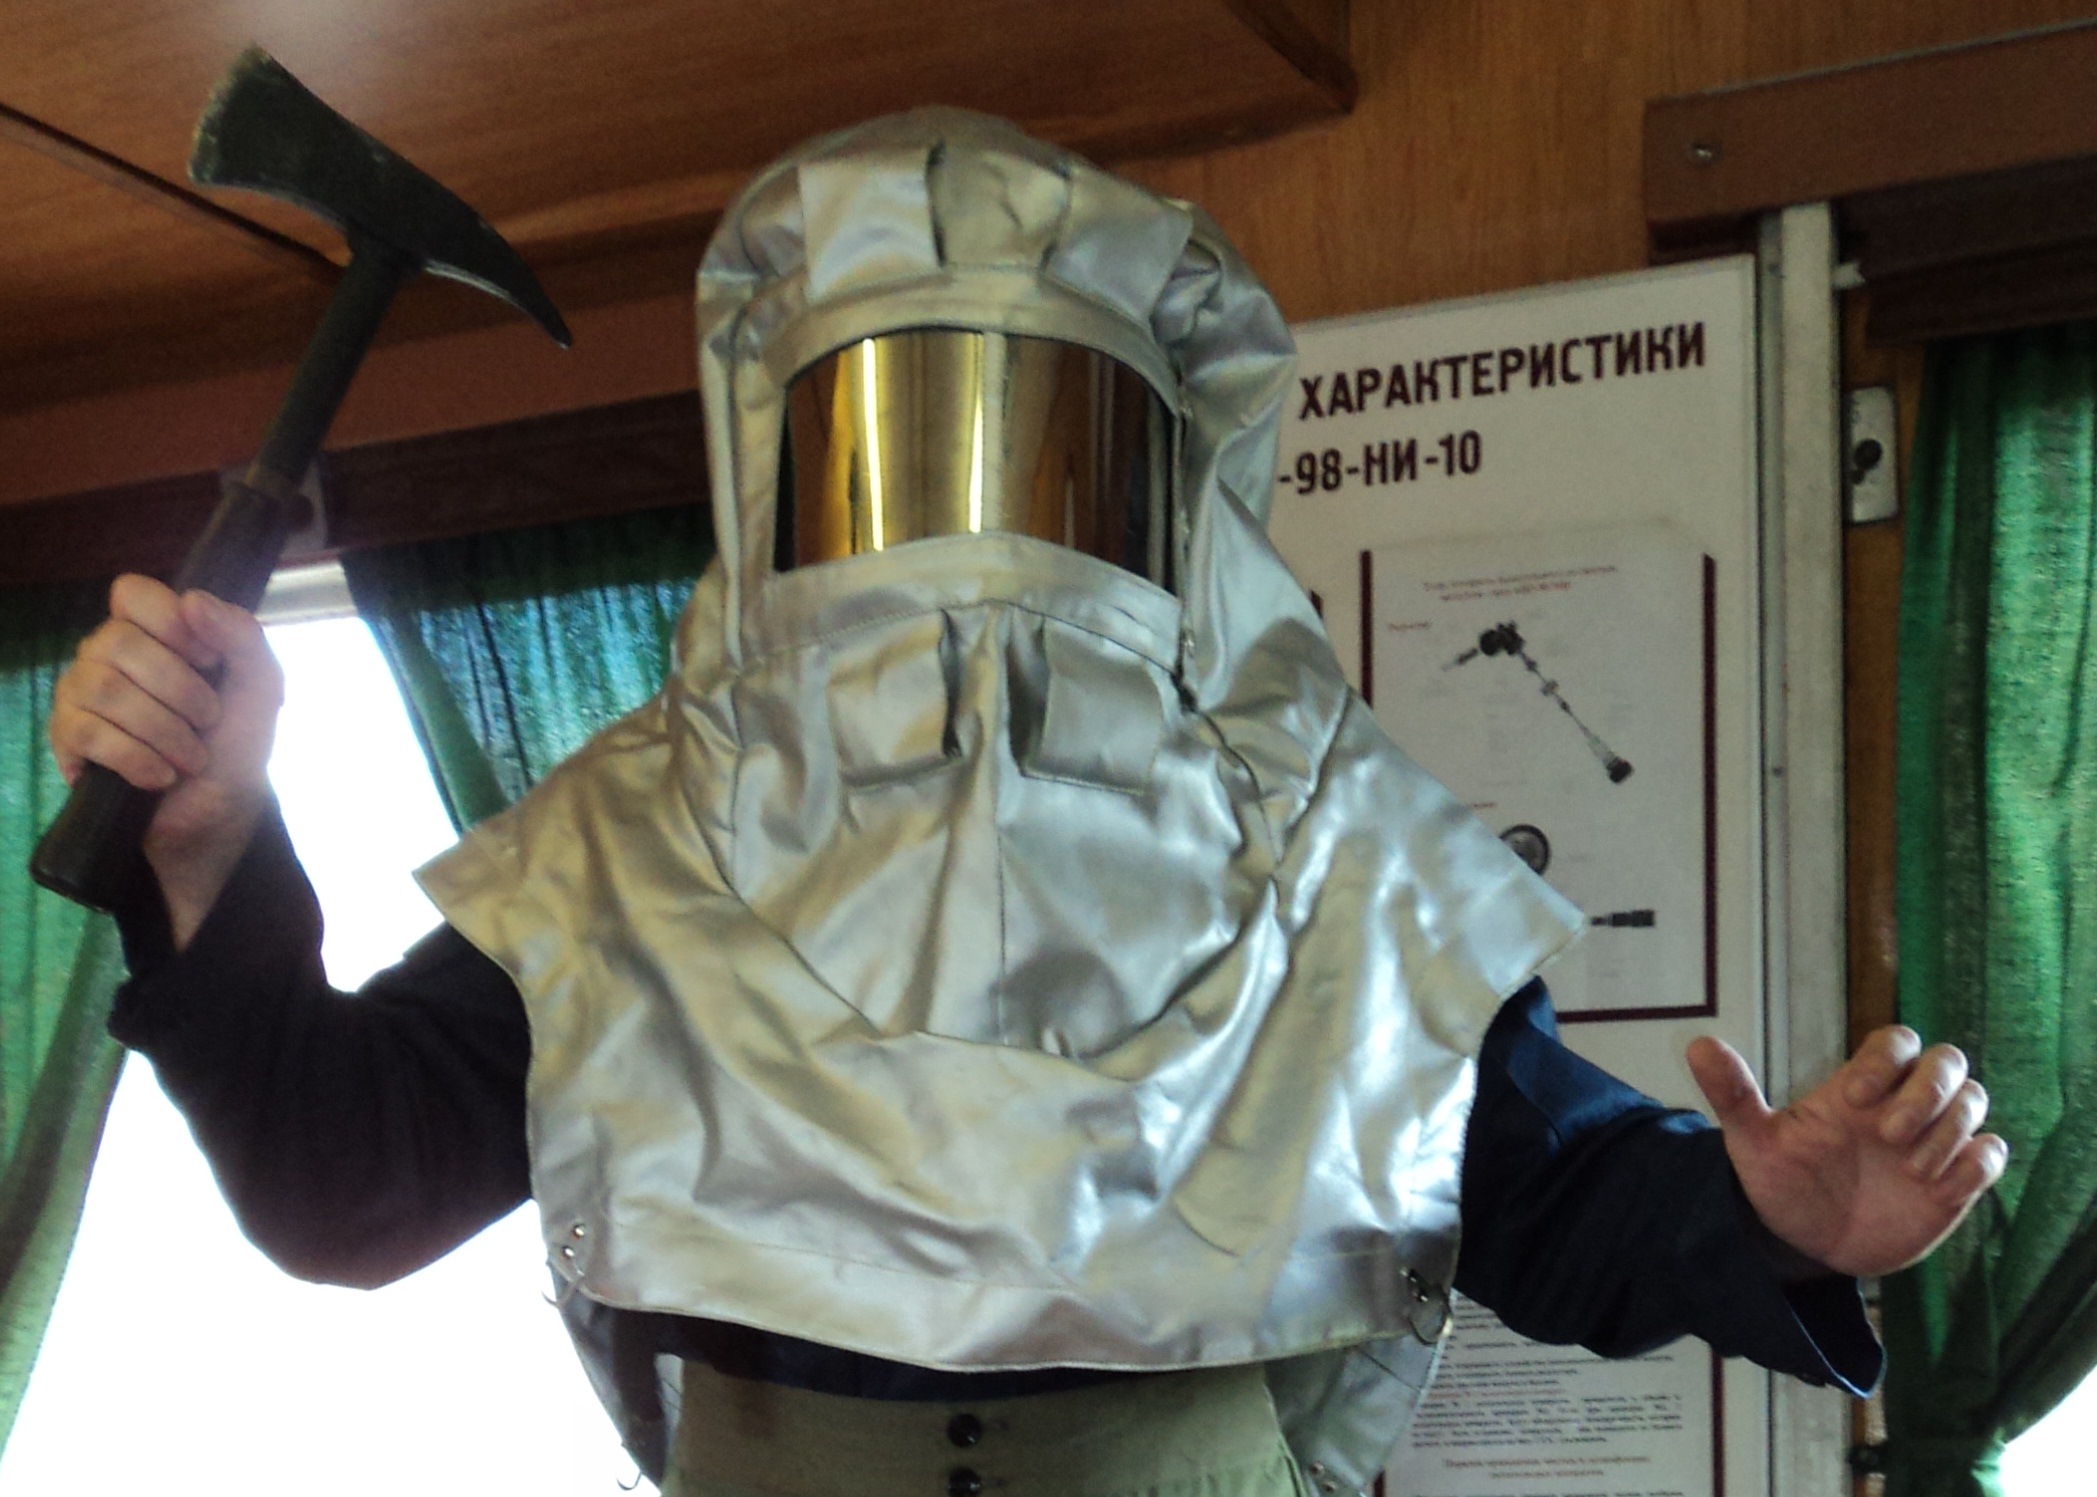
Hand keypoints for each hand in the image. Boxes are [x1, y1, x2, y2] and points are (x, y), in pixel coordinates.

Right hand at [49, 574, 282, 946]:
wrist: (214, 816)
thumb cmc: (235, 745)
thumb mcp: (261, 688)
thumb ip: (243, 637)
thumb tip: (194, 600)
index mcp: (153, 633)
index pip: (131, 592)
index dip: (170, 623)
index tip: (208, 660)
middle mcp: (106, 654)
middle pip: (119, 641)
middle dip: (180, 690)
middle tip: (208, 722)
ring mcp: (79, 693)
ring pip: (104, 688)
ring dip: (164, 730)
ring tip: (190, 758)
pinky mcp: (66, 738)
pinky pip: (86, 732)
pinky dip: (136, 758)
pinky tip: (159, 776)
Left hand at [1686, 1026, 2007, 1278]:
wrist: (1801, 1245)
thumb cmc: (1780, 1183)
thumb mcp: (1753, 1142)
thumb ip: (1733, 1095)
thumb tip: (1698, 1044)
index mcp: (1856, 1089)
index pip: (1895, 1041)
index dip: (1886, 1059)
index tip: (1851, 1099)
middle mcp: (1899, 1107)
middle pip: (1947, 1061)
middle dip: (1929, 1089)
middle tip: (1888, 1133)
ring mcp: (1931, 1142)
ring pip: (1975, 1100)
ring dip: (1951, 1129)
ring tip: (1910, 1170)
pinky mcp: (1953, 1182)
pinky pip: (1991, 1153)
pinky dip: (1976, 1163)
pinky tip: (1940, 1188)